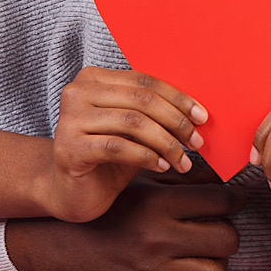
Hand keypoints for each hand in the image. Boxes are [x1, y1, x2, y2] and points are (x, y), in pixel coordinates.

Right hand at [7, 167, 247, 270]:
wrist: (70, 245)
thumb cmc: (115, 208)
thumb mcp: (145, 182)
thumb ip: (186, 178)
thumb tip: (228, 178)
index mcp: (158, 204)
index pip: (221, 200)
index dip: (236, 197)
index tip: (235, 198)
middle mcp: (158, 239)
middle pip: (227, 239)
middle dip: (228, 231)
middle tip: (218, 226)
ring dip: (217, 261)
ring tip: (205, 251)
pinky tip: (191, 270)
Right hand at [48, 67, 208, 221]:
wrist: (70, 192)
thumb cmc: (105, 159)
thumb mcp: (132, 130)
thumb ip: (153, 114)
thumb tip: (196, 112)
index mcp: (93, 78)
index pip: (144, 81)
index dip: (177, 98)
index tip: (202, 117)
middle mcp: (77, 92)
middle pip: (141, 100)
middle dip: (175, 121)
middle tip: (196, 142)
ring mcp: (69, 119)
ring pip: (133, 123)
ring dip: (166, 143)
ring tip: (182, 160)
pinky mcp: (69, 147)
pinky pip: (118, 147)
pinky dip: (146, 156)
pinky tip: (161, 165)